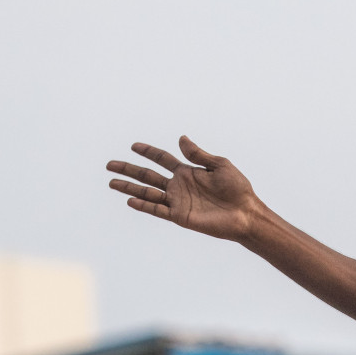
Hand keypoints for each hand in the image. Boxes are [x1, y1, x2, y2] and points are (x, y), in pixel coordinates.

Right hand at [107, 136, 263, 241]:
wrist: (245, 213)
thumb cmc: (238, 190)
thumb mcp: (220, 165)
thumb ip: (198, 154)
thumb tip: (181, 138)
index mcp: (188, 172)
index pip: (162, 159)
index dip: (148, 152)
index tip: (133, 145)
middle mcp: (179, 186)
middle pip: (148, 175)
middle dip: (129, 169)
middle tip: (109, 164)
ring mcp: (178, 201)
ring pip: (147, 192)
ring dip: (129, 187)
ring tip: (111, 182)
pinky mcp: (180, 216)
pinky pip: (157, 209)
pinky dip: (144, 205)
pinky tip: (130, 199)